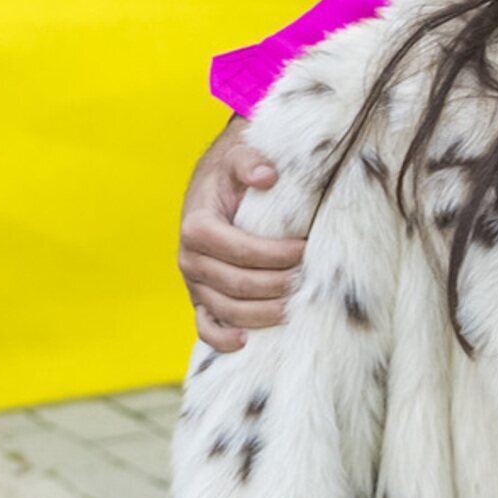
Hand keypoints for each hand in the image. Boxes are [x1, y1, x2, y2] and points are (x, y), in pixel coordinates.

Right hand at [180, 119, 304, 352]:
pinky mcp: (200, 298)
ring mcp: (193, 282)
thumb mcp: (238, 155)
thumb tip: (267, 175)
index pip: (240, 251)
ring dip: (262, 314)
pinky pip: (205, 327)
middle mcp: (189, 258)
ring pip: (227, 310)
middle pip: (238, 285)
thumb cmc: (232, 173)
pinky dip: (222, 339)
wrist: (215, 185)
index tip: (305, 248)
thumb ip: (249, 161)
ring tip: (293, 307)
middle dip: (277, 285)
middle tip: (307, 280)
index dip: (275, 255)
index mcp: (196, 227)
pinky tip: (246, 341)